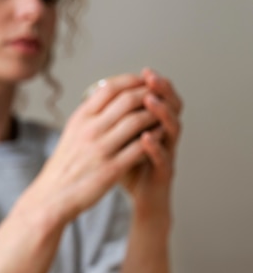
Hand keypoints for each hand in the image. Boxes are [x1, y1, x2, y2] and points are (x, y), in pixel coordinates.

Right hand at [25, 73, 161, 224]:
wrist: (53, 196)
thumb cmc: (65, 165)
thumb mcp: (72, 132)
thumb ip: (90, 114)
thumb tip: (107, 94)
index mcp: (80, 118)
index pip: (109, 88)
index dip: (131, 81)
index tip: (143, 82)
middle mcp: (90, 130)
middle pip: (127, 100)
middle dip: (148, 95)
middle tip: (160, 96)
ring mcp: (101, 149)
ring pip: (137, 121)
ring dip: (154, 116)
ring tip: (163, 116)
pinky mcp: (111, 169)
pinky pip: (140, 148)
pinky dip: (153, 139)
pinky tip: (159, 137)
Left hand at [120, 68, 182, 223]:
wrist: (141, 201)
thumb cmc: (129, 170)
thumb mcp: (119, 141)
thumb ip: (115, 122)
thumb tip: (98, 97)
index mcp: (155, 126)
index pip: (161, 99)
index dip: (154, 85)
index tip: (144, 71)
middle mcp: (166, 137)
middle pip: (173, 107)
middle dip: (162, 91)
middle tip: (151, 77)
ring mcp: (168, 155)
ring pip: (172, 129)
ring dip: (161, 113)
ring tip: (150, 101)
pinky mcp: (164, 174)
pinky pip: (164, 158)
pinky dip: (155, 147)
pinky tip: (147, 137)